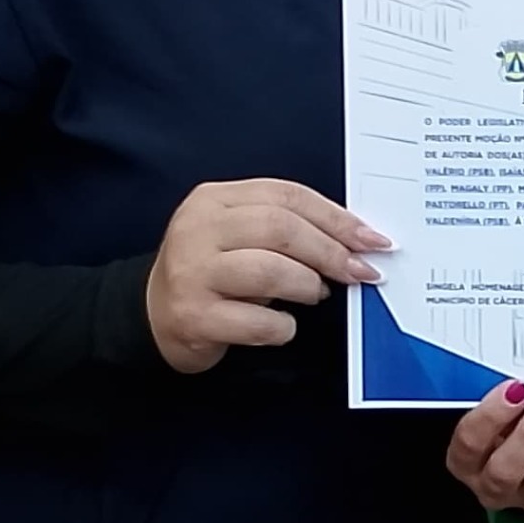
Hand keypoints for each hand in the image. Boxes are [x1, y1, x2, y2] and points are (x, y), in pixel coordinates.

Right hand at [146, 178, 387, 374]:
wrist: (153, 316)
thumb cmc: (211, 274)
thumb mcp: (237, 235)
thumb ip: (284, 228)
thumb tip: (353, 240)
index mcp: (214, 200)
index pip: (285, 195)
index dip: (335, 217)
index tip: (370, 238)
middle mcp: (198, 230)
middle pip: (280, 229)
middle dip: (331, 252)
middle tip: (359, 271)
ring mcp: (192, 274)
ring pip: (270, 271)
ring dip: (308, 286)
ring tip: (316, 294)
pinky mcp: (194, 317)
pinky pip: (258, 322)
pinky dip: (283, 327)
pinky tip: (281, 325)